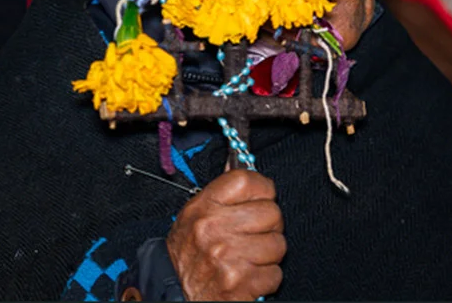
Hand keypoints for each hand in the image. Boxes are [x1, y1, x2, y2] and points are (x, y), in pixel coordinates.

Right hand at [166, 169, 285, 300]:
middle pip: (272, 212)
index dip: (262, 188)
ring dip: (269, 254)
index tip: (262, 197)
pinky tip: (248, 275)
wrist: (173, 293)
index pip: (246, 181)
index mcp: (203, 207)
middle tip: (255, 233)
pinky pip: (275, 274)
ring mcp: (229, 257)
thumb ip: (221, 192)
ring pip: (278, 244)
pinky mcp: (240, 284)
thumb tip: (241, 163)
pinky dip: (265, 278)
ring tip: (249, 256)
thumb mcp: (194, 215)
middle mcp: (214, 230)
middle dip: (269, 225)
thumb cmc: (187, 253)